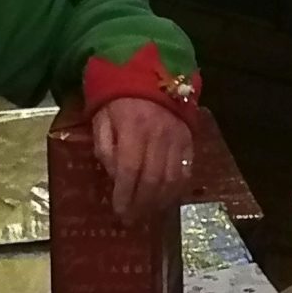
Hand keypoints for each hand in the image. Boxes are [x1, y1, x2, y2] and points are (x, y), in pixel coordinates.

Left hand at [91, 95, 196, 223]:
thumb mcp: (102, 118)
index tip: (118, 211)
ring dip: (158, 202)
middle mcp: (159, 136)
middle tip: (131, 219)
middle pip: (152, 179)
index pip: (129, 170)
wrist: (152, 73)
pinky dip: (177, 190)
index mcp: (134, 129)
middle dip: (140, 204)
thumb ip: (105, 147)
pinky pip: (186, 171)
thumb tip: (115, 176)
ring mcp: (177, 139)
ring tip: (146, 213)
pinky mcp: (189, 141)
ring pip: (171, 180)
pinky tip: (166, 200)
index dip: (124, 194)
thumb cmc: (119, 99)